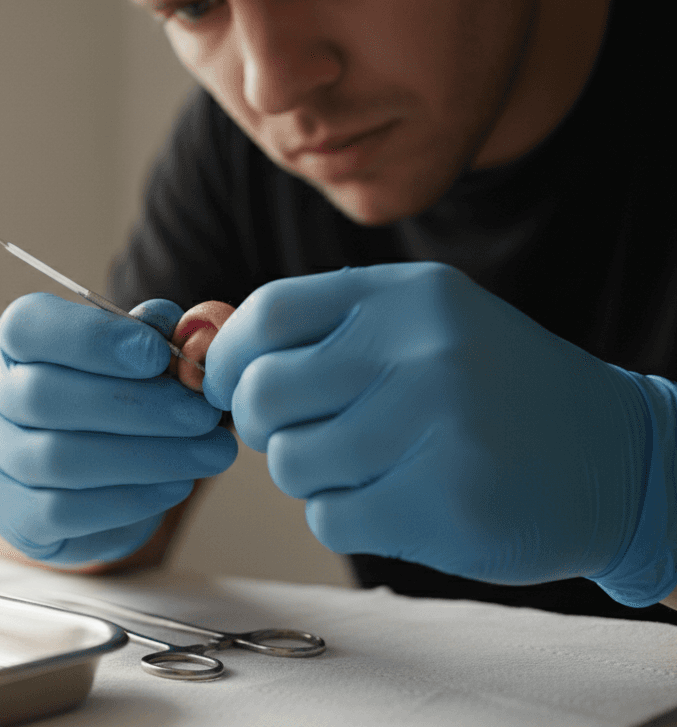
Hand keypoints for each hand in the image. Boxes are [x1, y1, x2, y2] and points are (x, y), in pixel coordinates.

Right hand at [0, 293, 236, 564]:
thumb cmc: (109, 397)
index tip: (156, 354)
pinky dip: (130, 498)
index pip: (27, 326)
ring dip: (146, 456)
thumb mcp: (131, 354)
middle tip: (200, 413)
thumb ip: (153, 335)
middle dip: (134, 405)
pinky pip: (65, 511)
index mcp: (12, 343)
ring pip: (57, 459)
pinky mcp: (14, 517)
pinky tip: (175, 483)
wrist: (83, 474)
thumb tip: (183, 331)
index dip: (91, 338)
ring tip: (207, 451)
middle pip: (41, 396)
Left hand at [203, 262, 675, 604]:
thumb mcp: (417, 326)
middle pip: (266, 393)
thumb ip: (316, 330)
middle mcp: (422, 349)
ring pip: (292, 464)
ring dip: (308, 474)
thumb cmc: (487, 389)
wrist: (612, 458)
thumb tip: (201, 342)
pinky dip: (346, 515)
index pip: (268, 311)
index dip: (228, 356)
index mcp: (406, 296)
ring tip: (361, 463)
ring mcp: (439, 427)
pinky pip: (331, 518)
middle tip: (298, 431)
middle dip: (263, 424)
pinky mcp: (446, 502)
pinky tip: (395, 497)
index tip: (228, 384)